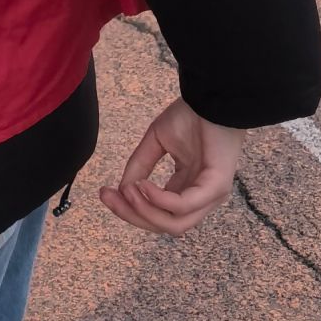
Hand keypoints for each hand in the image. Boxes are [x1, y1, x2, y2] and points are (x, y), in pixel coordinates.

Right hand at [100, 96, 240, 237]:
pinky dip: (161, 200)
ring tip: (128, 190)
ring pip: (175, 224)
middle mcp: (200, 198)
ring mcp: (210, 195)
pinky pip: (184, 205)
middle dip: (132, 214)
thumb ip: (140, 165)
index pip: (158, 214)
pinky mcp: (216, 186)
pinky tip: (144, 185)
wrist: (213, 96)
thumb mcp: (156, 142)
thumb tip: (123, 189)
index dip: (130, 209)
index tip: (104, 193)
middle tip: (107, 196)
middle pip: (164, 225)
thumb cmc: (191, 115)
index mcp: (187, 189)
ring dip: (145, 212)